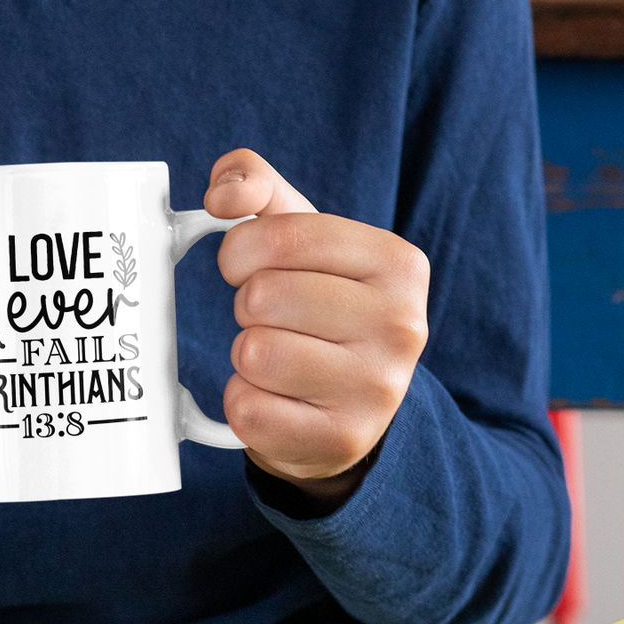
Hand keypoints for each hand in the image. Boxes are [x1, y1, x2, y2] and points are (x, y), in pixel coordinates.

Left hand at [205, 149, 428, 503]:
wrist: (348, 403)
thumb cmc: (317, 301)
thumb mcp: (300, 232)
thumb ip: (256, 183)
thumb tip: (222, 194)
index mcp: (399, 263)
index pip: (284, 236)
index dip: (240, 248)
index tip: (243, 264)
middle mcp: (402, 326)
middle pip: (263, 296)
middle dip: (248, 304)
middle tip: (272, 317)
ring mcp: (378, 390)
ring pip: (253, 352)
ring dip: (246, 352)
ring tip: (278, 355)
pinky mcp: (341, 440)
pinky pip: (247, 409)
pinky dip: (244, 401)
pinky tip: (276, 397)